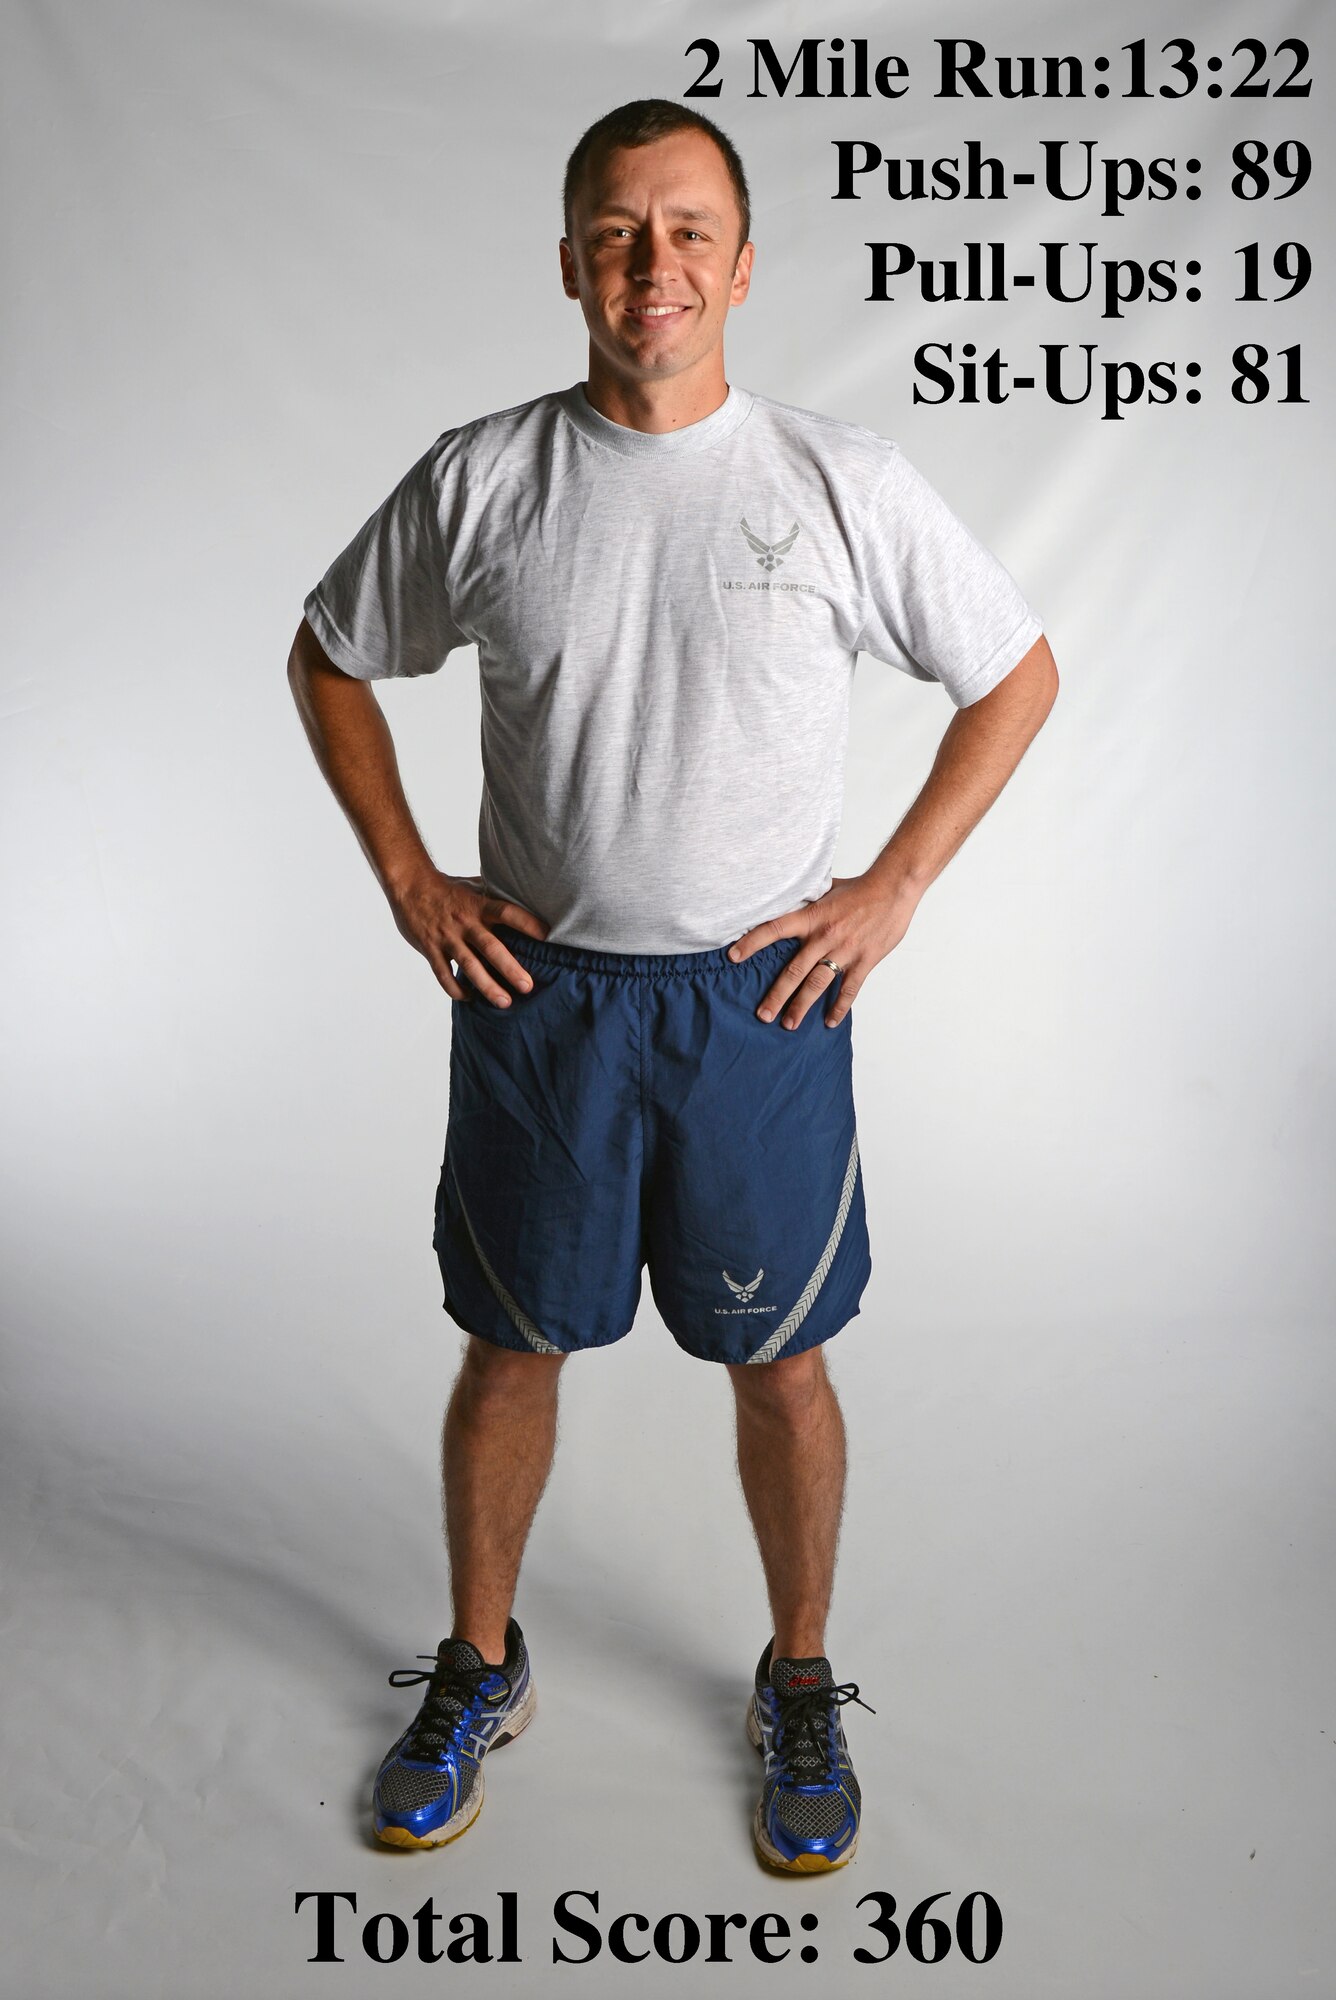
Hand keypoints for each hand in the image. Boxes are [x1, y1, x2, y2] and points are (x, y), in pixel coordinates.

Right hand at [390, 869, 549, 1006]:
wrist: (409, 885)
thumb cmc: (447, 887)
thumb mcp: (473, 886)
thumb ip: (495, 896)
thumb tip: (524, 898)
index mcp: (478, 904)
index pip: (506, 912)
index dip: (527, 923)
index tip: (547, 936)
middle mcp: (465, 922)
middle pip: (491, 947)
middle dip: (510, 968)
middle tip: (528, 986)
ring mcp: (447, 938)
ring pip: (469, 966)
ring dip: (487, 986)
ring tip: (505, 1002)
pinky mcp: (431, 949)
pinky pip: (443, 975)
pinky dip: (457, 990)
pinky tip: (471, 998)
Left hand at [727, 873, 916, 1029]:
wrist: (894, 888)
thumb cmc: (860, 888)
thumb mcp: (826, 890)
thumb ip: (807, 902)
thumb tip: (786, 900)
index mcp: (812, 917)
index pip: (774, 929)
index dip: (752, 943)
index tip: (733, 957)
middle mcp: (825, 936)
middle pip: (794, 971)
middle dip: (776, 996)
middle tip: (762, 1015)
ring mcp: (845, 951)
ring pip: (817, 984)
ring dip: (801, 1006)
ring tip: (788, 1024)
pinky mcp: (864, 961)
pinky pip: (849, 990)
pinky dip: (839, 1007)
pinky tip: (830, 1022)